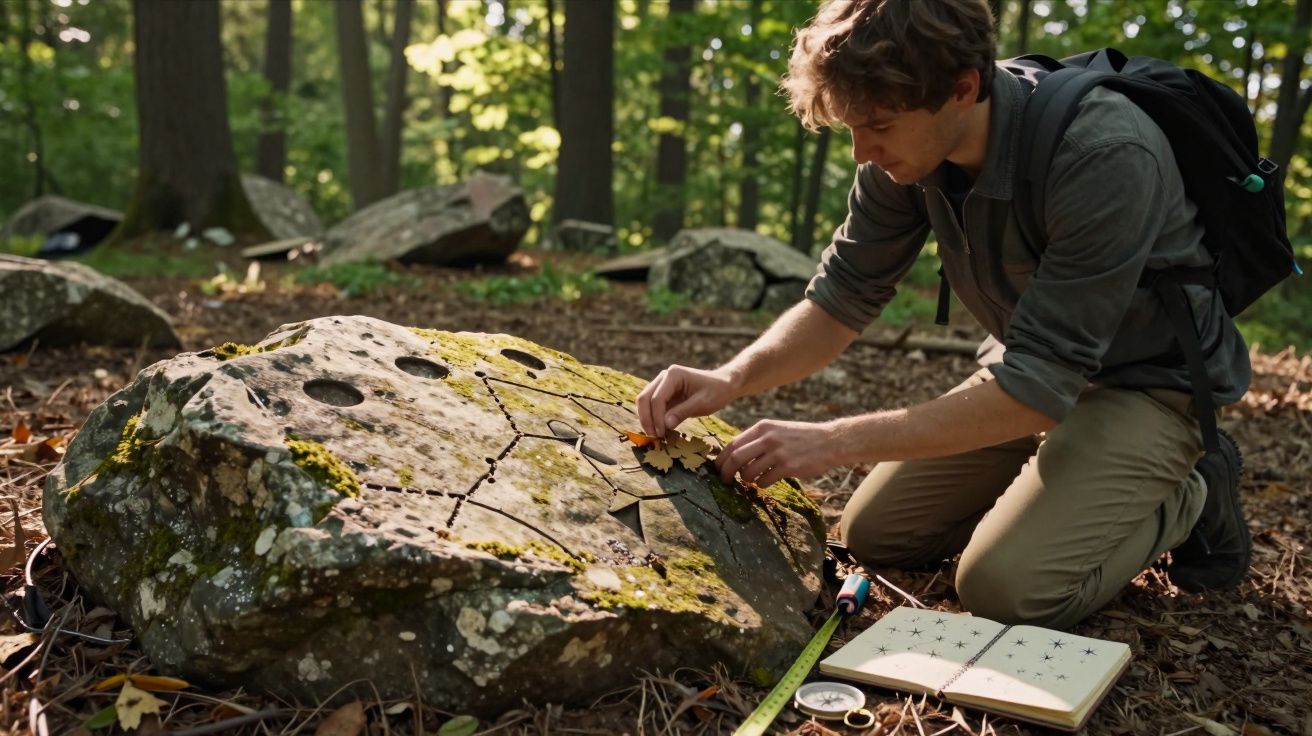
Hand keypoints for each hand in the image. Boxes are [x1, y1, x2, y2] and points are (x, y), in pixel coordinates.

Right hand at [636, 364, 736, 437]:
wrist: (723, 385)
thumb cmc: (716, 391)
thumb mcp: (703, 403)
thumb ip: (683, 412)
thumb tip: (665, 425)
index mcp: (673, 375)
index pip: (657, 398)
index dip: (656, 418)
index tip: (661, 434)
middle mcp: (664, 377)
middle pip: (644, 398)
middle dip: (646, 419)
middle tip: (654, 437)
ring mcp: (662, 385)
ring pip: (644, 403)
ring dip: (647, 419)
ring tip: (655, 436)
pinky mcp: (664, 394)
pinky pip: (652, 407)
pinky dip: (652, 419)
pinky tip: (659, 431)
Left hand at [716, 419, 845, 487]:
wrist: (829, 441)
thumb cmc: (800, 437)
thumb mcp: (776, 429)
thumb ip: (757, 439)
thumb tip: (734, 455)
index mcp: (762, 427)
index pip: (733, 444)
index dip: (722, 458)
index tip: (718, 468)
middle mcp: (768, 438)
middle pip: (735, 458)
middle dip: (726, 472)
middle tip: (725, 480)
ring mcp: (778, 452)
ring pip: (748, 472)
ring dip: (746, 480)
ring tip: (751, 480)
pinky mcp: (788, 467)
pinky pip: (764, 481)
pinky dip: (761, 484)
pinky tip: (765, 482)